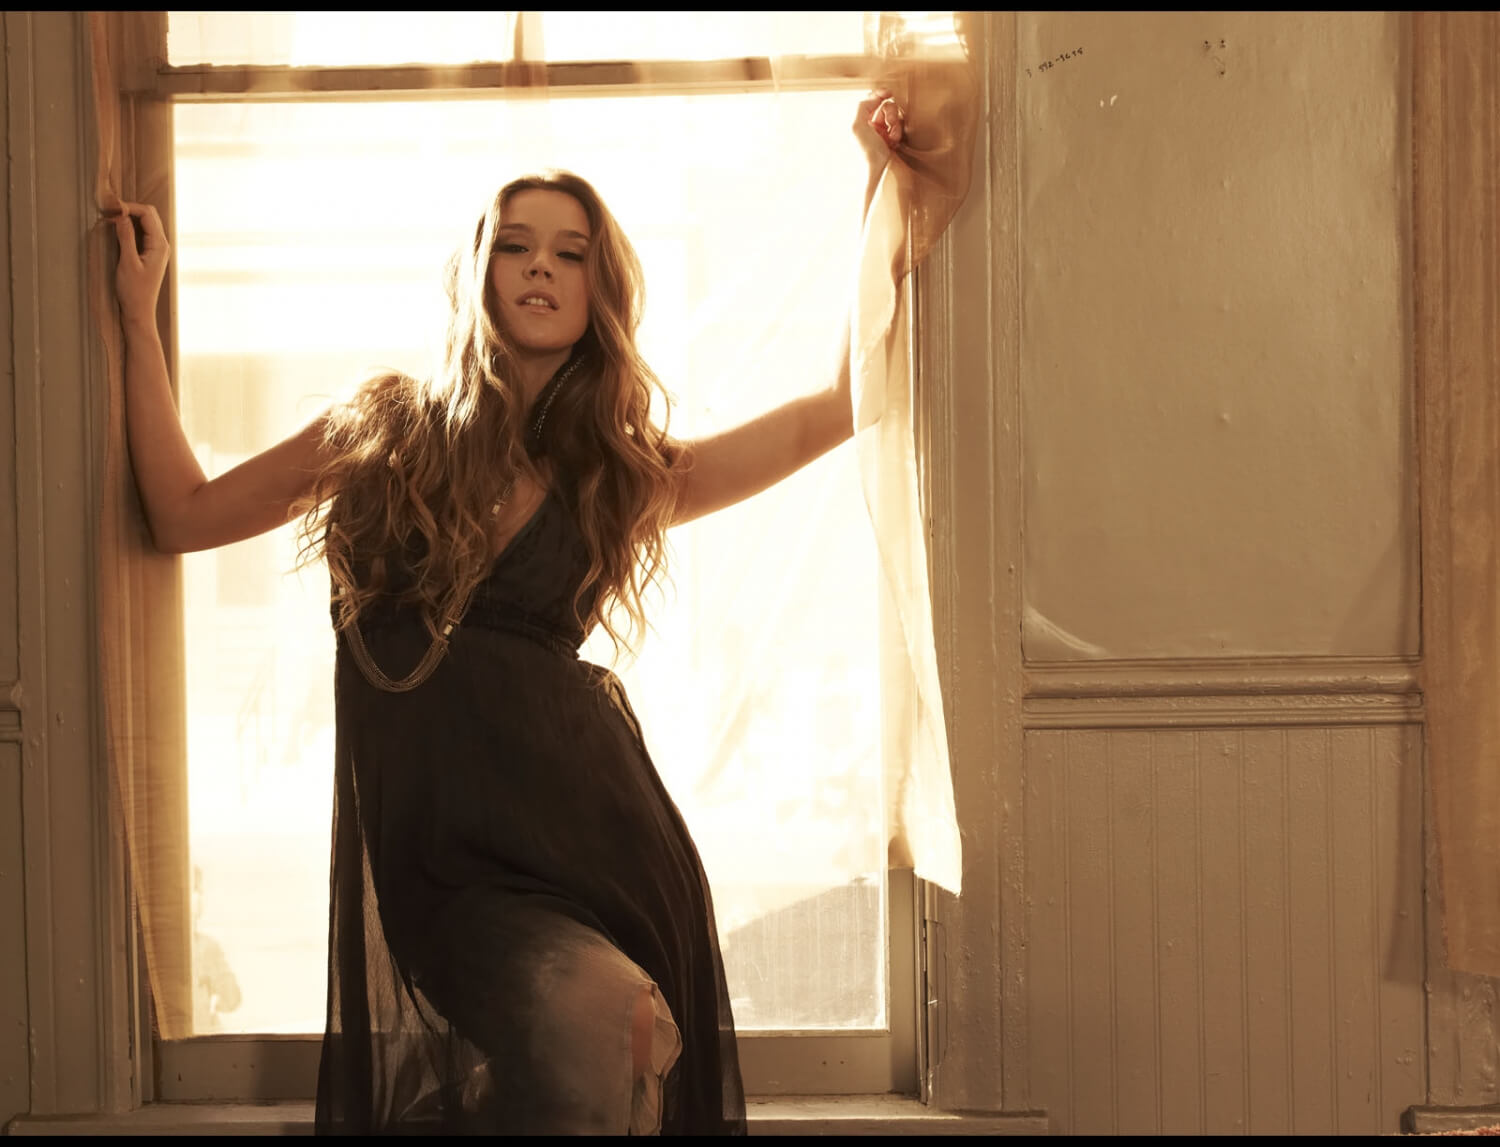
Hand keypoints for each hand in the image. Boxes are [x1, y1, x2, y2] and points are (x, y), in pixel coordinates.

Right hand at [107, 201, 169, 325]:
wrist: (139, 310)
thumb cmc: (134, 291)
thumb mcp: (127, 262)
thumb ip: (126, 237)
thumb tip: (121, 216)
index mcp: (159, 245)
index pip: (147, 214)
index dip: (129, 207)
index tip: (110, 208)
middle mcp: (161, 245)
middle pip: (148, 215)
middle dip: (129, 209)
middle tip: (108, 210)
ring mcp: (156, 249)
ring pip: (145, 222)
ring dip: (128, 217)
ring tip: (109, 217)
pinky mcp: (149, 253)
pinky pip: (141, 232)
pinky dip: (129, 226)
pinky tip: (115, 228)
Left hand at [854, 89, 905, 172]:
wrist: (875, 175)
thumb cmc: (864, 153)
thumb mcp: (857, 126)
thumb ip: (863, 106)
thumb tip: (876, 96)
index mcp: (859, 121)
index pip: (870, 101)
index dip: (879, 94)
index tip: (888, 92)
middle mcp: (870, 126)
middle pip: (885, 106)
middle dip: (890, 112)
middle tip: (889, 123)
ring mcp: (882, 134)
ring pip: (894, 117)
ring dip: (895, 124)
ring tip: (892, 138)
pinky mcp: (892, 142)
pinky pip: (899, 128)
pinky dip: (898, 133)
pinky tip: (894, 143)